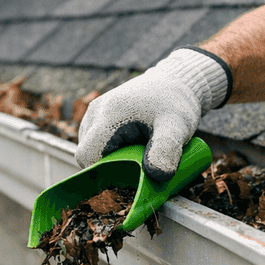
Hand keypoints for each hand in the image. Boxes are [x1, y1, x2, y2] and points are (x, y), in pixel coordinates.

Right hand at [76, 48, 229, 182]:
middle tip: (137, 173)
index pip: (88, 156)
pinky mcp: (99, 117)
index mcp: (108, 116)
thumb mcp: (176, 128)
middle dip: (109, 170)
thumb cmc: (175, 104)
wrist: (175, 82)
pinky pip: (96, 143)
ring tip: (138, 158)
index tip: (128, 182)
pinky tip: (132, 152)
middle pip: (87, 155)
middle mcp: (95, 113)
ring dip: (110, 161)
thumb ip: (166, 150)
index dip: (104, 175)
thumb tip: (156, 176)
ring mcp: (94, 114)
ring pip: (91, 150)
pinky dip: (110, 153)